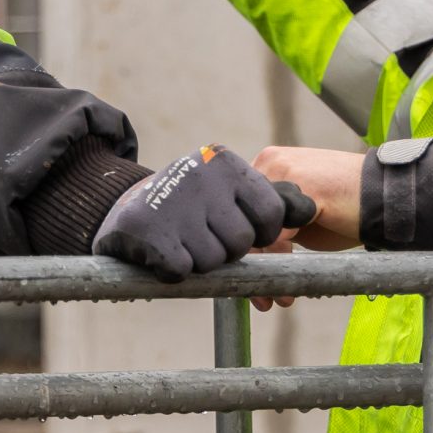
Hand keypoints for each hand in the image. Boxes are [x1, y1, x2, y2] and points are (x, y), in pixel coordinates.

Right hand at [93, 144, 287, 281]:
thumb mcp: (227, 192)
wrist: (123, 210)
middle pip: (241, 241)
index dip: (261, 234)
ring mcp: (173, 201)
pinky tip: (161, 252)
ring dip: (198, 262)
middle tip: (201, 236)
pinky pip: (181, 269)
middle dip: (225, 250)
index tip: (241, 232)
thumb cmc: (188, 206)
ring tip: (180, 241)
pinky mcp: (148, 230)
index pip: (272, 213)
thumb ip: (269, 202)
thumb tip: (310, 208)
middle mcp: (201, 175)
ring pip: (212, 260)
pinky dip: (173, 270)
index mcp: (226, 162)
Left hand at [247, 146, 365, 311]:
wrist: (387, 198)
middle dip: (250, 262)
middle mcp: (271, 163)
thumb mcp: (300, 213)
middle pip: (243, 221)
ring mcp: (287, 174)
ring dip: (264, 270)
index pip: (239, 210)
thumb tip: (246, 254)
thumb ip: (273, 224)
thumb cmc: (346, 209)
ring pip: (257, 232)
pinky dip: (281, 264)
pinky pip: (278, 236)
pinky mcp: (306, 193)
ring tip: (275, 297)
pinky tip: (291, 284)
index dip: (244, 247)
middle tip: (260, 295)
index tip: (249, 277)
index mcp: (268, 163)